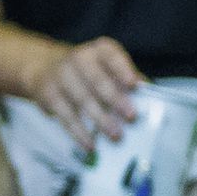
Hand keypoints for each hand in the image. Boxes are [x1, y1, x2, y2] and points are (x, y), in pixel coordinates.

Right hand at [26, 37, 143, 148]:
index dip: (123, 70)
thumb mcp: (110, 68)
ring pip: (82, 99)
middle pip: (97, 80)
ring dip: (100, 119)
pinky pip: (65, 116)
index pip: (113, 57)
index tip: (134, 85)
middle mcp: (79, 58)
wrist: (45, 66)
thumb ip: (129, 81)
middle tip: (131, 117)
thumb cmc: (92, 71)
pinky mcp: (48, 94)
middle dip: (115, 99)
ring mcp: (61, 75)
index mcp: (100, 50)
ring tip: (116, 136)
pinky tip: (90, 145)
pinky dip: (78, 132)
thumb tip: (151, 99)